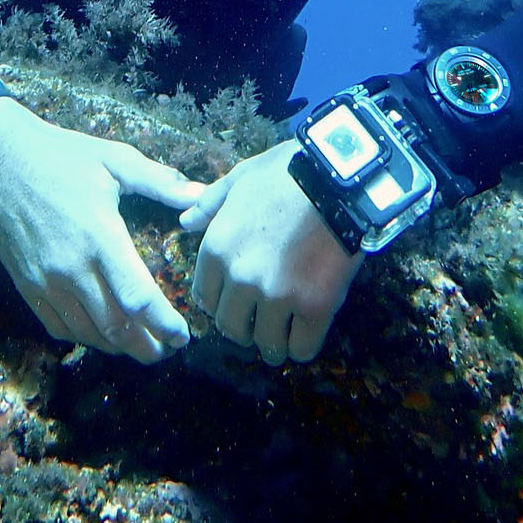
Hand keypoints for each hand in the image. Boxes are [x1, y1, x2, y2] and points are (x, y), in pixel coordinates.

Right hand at [0, 97, 204, 364]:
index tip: (182, 335)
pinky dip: (84, 337)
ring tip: (141, 346)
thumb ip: (159, 182)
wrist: (0, 159)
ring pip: (88, 332)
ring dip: (118, 347)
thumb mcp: (114, 159)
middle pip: (116, 326)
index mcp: (100, 235)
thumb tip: (200, 196)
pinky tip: (101, 334)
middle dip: (147, 346)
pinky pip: (58, 326)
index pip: (138, 297)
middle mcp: (72, 266)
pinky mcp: (26, 285)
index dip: (164, 323)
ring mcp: (46, 280)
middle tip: (167, 350)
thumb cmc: (61, 155)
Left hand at [179, 139, 361, 364]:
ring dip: (273, 342)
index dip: (221, 301)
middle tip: (261, 318)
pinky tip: (307, 332)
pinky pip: (302, 349)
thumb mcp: (239, 178)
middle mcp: (241, 278)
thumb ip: (209, 204)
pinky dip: (303, 346)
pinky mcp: (314, 307)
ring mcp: (277, 296)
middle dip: (245, 326)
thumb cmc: (286, 172)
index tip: (236, 300)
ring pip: (266, 344)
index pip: (204, 298)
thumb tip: (184, 221)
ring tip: (285, 332)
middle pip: (231, 327)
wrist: (338, 177)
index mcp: (218, 249)